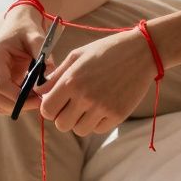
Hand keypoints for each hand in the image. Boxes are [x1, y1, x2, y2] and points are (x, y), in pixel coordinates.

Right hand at [0, 5, 47, 114]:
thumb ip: (43, 57)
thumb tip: (48, 80)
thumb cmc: (26, 30)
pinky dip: (13, 103)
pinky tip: (27, 96)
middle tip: (40, 102)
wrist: (16, 24)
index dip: (20, 98)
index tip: (39, 99)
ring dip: (16, 106)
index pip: (2, 87)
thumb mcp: (37, 38)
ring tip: (35, 98)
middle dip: (20, 105)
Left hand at [34, 30, 155, 135]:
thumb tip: (39, 91)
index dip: (49, 108)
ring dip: (80, 121)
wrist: (141, 52)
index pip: (47, 110)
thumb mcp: (77, 56)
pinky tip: (102, 107)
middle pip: (61, 125)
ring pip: (79, 130)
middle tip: (72, 106)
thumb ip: (56, 75)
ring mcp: (102, 108)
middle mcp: (85, 97)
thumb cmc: (106, 51)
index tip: (56, 103)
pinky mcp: (118, 115)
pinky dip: (97, 122)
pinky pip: (98, 130)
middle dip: (63, 117)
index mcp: (71, 81)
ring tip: (88, 106)